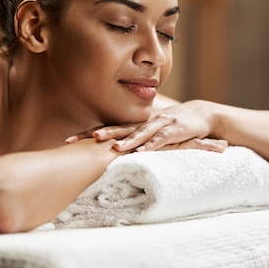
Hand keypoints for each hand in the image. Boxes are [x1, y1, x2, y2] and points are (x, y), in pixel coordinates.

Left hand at [65, 100, 227, 152]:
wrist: (201, 114)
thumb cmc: (171, 126)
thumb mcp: (149, 133)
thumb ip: (131, 140)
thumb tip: (107, 152)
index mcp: (134, 124)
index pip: (107, 127)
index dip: (87, 133)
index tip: (67, 141)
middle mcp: (144, 122)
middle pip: (119, 128)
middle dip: (101, 133)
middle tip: (83, 140)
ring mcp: (159, 125)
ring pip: (140, 133)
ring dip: (127, 140)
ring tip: (113, 148)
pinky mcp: (175, 130)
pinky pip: (162, 139)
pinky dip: (153, 145)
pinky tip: (144, 152)